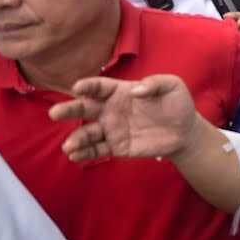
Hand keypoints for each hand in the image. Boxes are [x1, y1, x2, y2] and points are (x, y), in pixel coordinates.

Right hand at [48, 75, 200, 162]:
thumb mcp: (173, 86)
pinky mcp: (117, 147)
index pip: (100, 87)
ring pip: (88, 133)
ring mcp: (112, 129)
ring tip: (69, 146)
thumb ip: (155, 83)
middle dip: (69, 110)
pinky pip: (97, 150)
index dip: (88, 86)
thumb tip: (136, 90)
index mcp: (121, 91)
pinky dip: (84, 153)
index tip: (77, 87)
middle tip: (55, 113)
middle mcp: (111, 109)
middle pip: (85, 108)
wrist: (185, 132)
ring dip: (76, 139)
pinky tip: (75, 155)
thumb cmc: (177, 104)